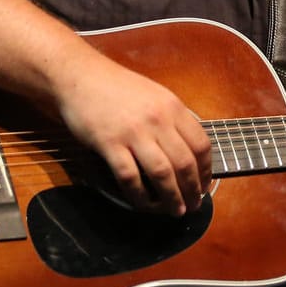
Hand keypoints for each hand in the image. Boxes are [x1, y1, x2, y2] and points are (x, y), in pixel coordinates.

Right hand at [52, 51, 212, 215]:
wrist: (80, 75)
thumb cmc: (117, 86)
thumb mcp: (155, 95)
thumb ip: (172, 119)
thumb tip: (189, 148)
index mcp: (173, 107)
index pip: (201, 145)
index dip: (205, 170)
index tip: (204, 185)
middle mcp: (158, 120)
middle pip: (185, 163)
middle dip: (193, 190)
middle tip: (193, 205)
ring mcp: (134, 132)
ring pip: (162, 174)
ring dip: (172, 198)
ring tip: (175, 211)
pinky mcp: (109, 143)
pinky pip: (129, 177)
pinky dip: (139, 196)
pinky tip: (143, 205)